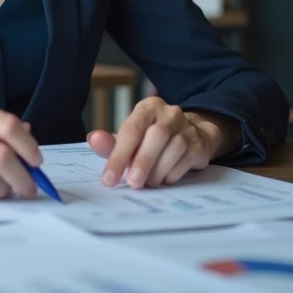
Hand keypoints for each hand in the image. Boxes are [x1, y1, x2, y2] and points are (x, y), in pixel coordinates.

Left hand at [87, 98, 239, 188]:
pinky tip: (164, 179)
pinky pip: (186, 160)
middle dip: (142, 162)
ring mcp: (187, 127)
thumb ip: (112, 143)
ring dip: (158, 170)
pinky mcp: (199, 144)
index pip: (131, 130)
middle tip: (132, 183)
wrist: (194, 134)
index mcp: (148, 108)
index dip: (118, 155)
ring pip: (174, 148)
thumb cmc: (153, 139)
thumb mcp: (132, 138)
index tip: (108, 179)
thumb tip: (93, 139)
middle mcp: (169, 113)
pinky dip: (172, 173)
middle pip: (156, 135)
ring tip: (147, 182)